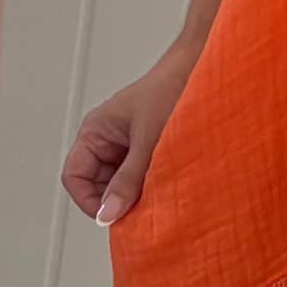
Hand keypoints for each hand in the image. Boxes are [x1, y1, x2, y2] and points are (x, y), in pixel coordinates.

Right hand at [61, 45, 195, 225]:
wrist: (211, 71)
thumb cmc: (175, 88)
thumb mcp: (148, 142)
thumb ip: (128, 180)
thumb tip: (108, 213)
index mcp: (96, 130)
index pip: (75, 176)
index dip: (90, 200)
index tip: (113, 216)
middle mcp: (110, 138)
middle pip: (98, 184)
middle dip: (117, 199)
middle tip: (141, 210)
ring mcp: (131, 144)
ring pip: (123, 183)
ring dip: (138, 194)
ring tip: (158, 193)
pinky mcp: (153, 149)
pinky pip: (144, 177)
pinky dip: (153, 186)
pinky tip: (169, 185)